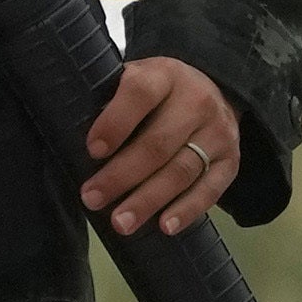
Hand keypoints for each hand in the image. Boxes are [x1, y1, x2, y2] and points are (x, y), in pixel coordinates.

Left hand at [82, 53, 244, 238]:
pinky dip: (187, 210)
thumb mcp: (135, 81)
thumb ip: (110, 103)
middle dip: (122, 175)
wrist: (214, 89)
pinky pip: (210, 189)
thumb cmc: (157, 94)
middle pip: (158, 143)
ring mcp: (218, 132)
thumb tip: (70, 144)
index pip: (140, 94)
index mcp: (164, 76)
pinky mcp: (231, 161)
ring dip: (148, 200)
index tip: (92, 151)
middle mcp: (196, 102)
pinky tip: (165, 226)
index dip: (115, 122)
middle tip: (92, 198)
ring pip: (181, 170)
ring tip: (121, 223)